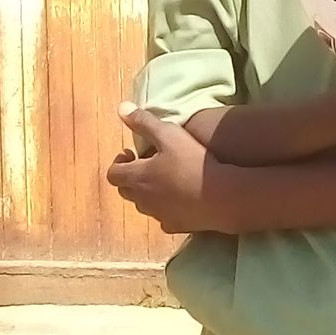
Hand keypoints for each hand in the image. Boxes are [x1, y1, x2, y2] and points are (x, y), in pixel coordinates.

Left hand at [107, 108, 230, 233]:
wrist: (222, 197)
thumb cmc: (193, 162)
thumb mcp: (169, 134)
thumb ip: (144, 121)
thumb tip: (122, 109)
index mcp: (137, 177)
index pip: (113, 173)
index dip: (119, 162)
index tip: (132, 153)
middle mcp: (142, 200)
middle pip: (125, 190)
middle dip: (132, 176)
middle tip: (147, 164)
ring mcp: (158, 215)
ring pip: (144, 205)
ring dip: (148, 192)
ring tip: (166, 179)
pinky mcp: (175, 226)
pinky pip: (163, 218)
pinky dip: (166, 208)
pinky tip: (182, 199)